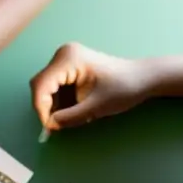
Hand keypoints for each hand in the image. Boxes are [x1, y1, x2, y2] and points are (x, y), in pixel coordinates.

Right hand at [30, 43, 154, 130]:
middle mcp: (63, 55)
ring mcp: (66, 59)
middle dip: (46, 108)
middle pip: (41, 85)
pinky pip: (56, 86)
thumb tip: (50, 126)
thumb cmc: (123, 89)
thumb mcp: (96, 107)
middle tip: (54, 128)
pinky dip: (59, 102)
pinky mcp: (70, 67)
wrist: (142, 78)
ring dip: (53, 106)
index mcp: (69, 59)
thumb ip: (70, 117)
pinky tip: (71, 111)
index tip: (48, 128)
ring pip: (47, 87)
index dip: (41, 108)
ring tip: (66, 120)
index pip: (41, 85)